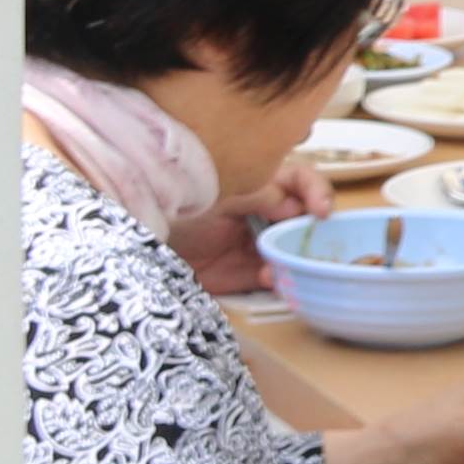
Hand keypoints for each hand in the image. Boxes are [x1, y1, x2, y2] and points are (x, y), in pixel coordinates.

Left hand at [169, 158, 337, 296]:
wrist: (141, 250)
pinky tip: (269, 279)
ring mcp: (262, 245)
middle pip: (307, 220)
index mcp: (261, 187)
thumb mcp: (215, 194)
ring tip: (282, 265)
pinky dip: (282, 281)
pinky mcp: (251, 274)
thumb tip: (295, 206)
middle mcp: (267, 215)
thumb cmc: (175, 210)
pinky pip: (280, 278)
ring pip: (298, 251)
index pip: (301, 182)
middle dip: (314, 233)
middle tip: (311, 244)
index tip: (321, 211)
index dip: (317, 192)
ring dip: (299, 259)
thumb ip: (256, 195)